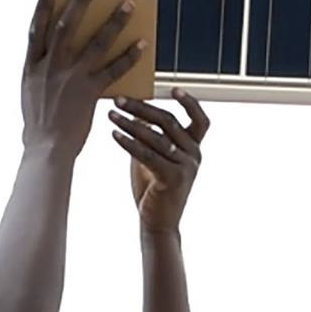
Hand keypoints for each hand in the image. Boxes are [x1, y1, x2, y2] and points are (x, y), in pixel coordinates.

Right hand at [21, 0, 146, 156]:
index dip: (42, 7)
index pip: (36, 29)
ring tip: (128, 5)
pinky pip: (113, 68)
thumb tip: (50, 58)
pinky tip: (141, 44)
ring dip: (113, 21)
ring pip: (95, 42)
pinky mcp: (89, 91)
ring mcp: (70, 78)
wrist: (47, 149)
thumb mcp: (31, 93)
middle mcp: (50, 67)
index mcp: (31, 66)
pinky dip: (128, 56)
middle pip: (67, 25)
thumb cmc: (39, 126)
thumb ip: (41, 72)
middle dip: (82, 0)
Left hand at [108, 88, 211, 230]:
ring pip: (157, 137)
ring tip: (110, 114)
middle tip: (119, 100)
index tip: (173, 88)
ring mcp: (186, 167)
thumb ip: (151, 136)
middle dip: (142, 108)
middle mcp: (194, 155)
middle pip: (169, 122)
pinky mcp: (173, 179)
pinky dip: (129, 143)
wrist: (158, 223)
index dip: (190, 103)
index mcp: (194, 148)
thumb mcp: (154, 157)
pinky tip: (114, 134)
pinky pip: (148, 155)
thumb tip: (136, 112)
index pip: (200, 120)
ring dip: (130, 123)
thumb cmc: (154, 188)